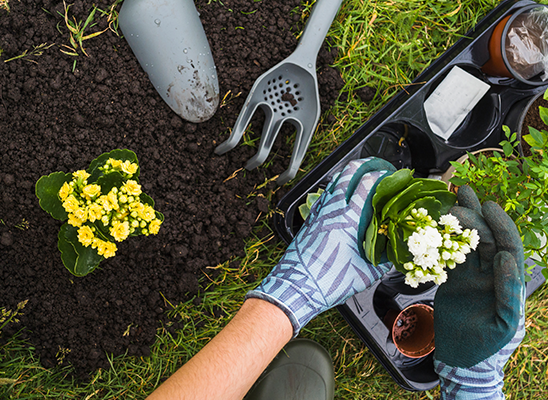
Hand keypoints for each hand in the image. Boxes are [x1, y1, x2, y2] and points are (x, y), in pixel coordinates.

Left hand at [247, 157, 395, 335]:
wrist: (296, 287)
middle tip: (375, 165)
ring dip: (347, 175)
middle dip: (363, 164)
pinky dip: (334, 189)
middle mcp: (332, 210)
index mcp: (349, 219)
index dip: (381, 175)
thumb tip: (394, 254)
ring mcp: (318, 213)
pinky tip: (339, 196)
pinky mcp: (309, 219)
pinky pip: (323, 196)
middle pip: (347, 174)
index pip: (366, 185)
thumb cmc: (328, 282)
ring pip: (333, 183)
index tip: (391, 175)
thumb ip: (383, 262)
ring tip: (359, 174)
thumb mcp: (365, 274)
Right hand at [434, 186, 524, 398]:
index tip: (488, 207)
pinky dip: (444, 239)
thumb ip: (508, 291)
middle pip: (486, 238)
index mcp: (507, 282)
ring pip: (468, 242)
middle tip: (460, 199)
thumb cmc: (487, 345)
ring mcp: (472, 275)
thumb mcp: (504, 322)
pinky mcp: (454, 279)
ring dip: (462, 221)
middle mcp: (491, 274)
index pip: (507, 247)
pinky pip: (449, 255)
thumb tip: (505, 258)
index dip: (500, 225)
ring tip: (453, 198)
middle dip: (475, 217)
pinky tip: (438, 224)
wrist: (462, 357)